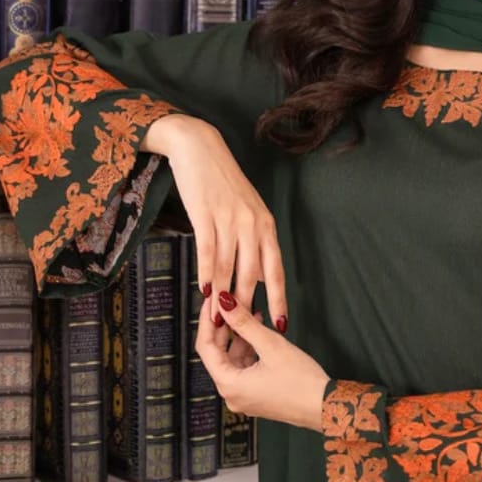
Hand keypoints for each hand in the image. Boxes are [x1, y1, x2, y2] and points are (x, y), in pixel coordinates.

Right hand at [145, 113, 287, 330]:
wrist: (200, 148)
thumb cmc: (222, 182)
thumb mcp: (246, 209)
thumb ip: (252, 240)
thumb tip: (254, 275)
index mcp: (265, 224)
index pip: (276, 269)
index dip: (278, 299)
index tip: (281, 324)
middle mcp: (252, 223)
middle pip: (252, 275)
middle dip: (247, 307)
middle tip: (241, 333)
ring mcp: (229, 219)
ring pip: (229, 268)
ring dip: (223, 298)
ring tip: (218, 323)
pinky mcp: (206, 214)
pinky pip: (208, 251)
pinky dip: (206, 274)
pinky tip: (203, 292)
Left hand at [196, 292, 329, 433]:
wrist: (324, 406)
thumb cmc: (301, 381)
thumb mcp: (270, 345)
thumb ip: (244, 322)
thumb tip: (225, 303)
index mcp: (229, 385)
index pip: (205, 348)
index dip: (206, 321)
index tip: (211, 302)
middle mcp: (232, 395)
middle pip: (217, 355)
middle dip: (223, 328)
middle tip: (229, 304)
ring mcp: (244, 398)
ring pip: (232, 361)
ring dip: (239, 338)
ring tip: (250, 315)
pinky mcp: (256, 397)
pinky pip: (244, 370)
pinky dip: (249, 351)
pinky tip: (259, 335)